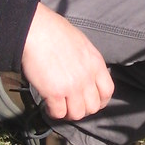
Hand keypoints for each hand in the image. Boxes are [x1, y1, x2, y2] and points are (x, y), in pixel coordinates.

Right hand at [21, 3, 114, 120]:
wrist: (37, 30)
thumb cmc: (54, 32)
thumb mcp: (81, 44)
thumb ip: (87, 62)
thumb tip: (84, 74)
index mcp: (96, 63)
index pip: (107, 91)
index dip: (100, 101)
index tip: (90, 102)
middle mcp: (87, 77)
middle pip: (93, 107)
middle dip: (82, 109)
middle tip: (71, 105)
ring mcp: (72, 86)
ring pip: (77, 114)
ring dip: (68, 113)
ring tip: (59, 106)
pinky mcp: (55, 93)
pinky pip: (58, 113)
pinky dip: (53, 112)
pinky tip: (48, 105)